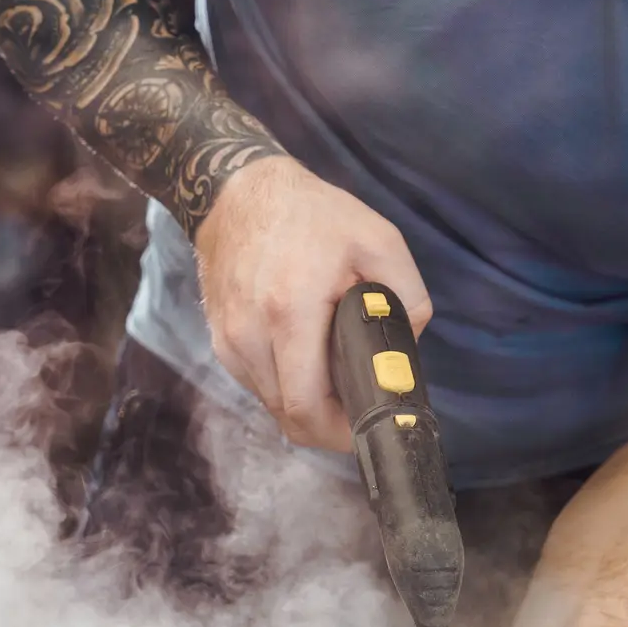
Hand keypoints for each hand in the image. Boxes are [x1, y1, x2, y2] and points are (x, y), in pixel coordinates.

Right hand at [194, 156, 431, 451]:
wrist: (237, 194)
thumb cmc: (312, 214)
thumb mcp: (379, 240)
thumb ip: (407, 298)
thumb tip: (406, 353)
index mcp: (290, 312)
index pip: (306, 408)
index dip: (339, 433)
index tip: (367, 426)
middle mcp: (250, 336)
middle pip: (289, 417)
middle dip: (328, 424)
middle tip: (359, 405)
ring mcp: (229, 342)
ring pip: (272, 405)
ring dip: (305, 404)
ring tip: (333, 374)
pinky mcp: (220, 342)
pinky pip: (257, 385)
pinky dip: (284, 385)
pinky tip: (305, 358)